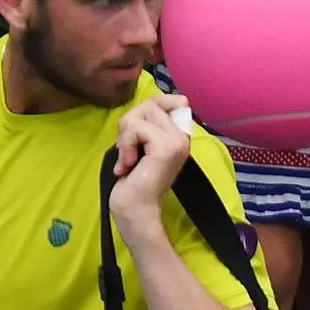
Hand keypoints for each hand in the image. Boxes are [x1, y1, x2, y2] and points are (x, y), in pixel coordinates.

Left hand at [109, 94, 192, 233]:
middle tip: (126, 151)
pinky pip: (137, 128)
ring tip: (128, 159)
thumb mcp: (138, 144)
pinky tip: (128, 165)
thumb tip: (144, 105)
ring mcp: (178, 141)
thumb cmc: (133, 180)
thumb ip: (143, 123)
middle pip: (151, 104)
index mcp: (180, 134)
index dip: (145, 110)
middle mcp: (183, 136)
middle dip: (129, 125)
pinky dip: (125, 146)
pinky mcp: (166, 148)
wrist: (135, 209)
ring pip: (143, 113)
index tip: (134, 137)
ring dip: (126, 137)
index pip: (168, 99)